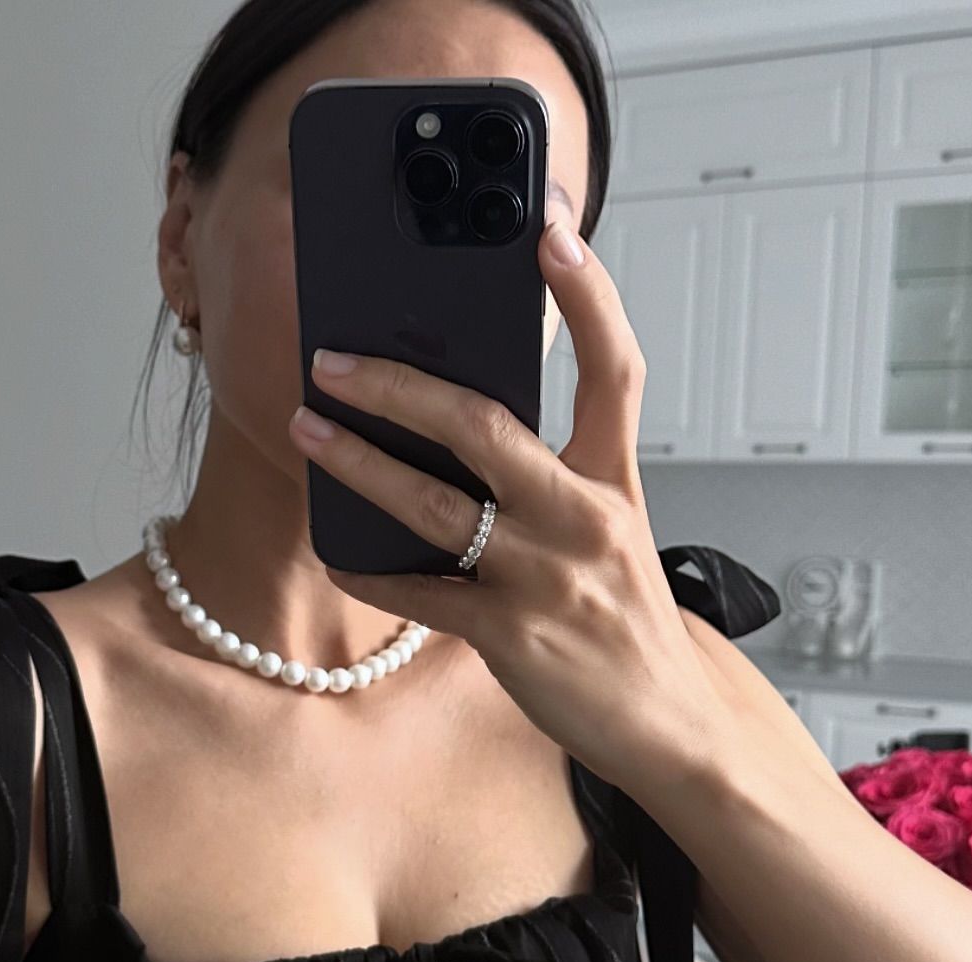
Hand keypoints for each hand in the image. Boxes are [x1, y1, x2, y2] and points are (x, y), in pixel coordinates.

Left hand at [287, 201, 737, 808]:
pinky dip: (372, 570)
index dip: (588, 295)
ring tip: (307, 432)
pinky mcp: (512, 636)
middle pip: (484, 426)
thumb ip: (555, 477)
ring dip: (358, 464)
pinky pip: (421, 593)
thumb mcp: (612, 532)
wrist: (664, 721)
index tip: (550, 229)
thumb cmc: (623, 619)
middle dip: (397, 386)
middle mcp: (585, 518)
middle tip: (333, 360)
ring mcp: (547, 578)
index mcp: (616, 481)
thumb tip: (458, 424)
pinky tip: (335, 549)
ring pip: (435, 505)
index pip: (616, 368)